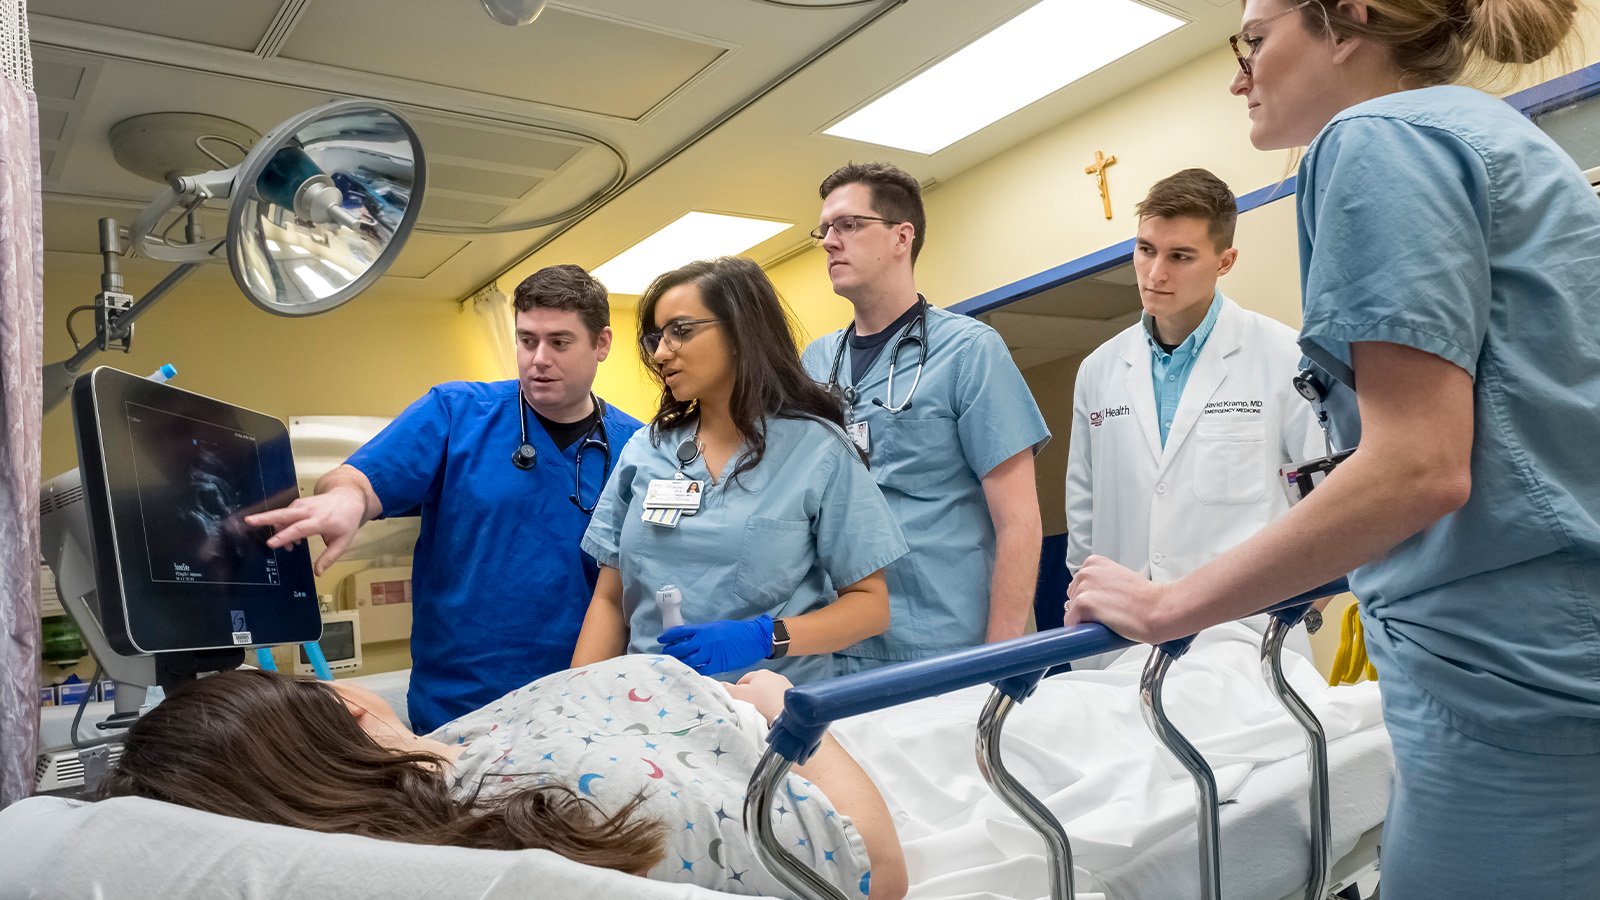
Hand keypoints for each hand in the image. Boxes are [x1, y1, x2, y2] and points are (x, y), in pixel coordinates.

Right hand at [243, 486, 366, 574]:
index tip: (271, 543)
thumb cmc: (346, 521)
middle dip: (265, 517)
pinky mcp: (298, 503)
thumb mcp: (343, 541)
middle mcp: (309, 510)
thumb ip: (330, 557)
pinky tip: (291, 537)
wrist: (349, 498)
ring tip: (290, 546)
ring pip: (282, 515)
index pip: (300, 528)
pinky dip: (283, 526)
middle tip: (248, 521)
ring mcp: (302, 505)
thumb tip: (318, 573)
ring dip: (278, 530)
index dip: (285, 536)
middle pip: (284, 514)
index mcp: (322, 520)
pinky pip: (285, 514)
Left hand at [658, 615, 773, 675]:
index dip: (668, 636)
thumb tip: (689, 639)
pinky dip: (694, 671)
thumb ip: (702, 633)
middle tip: (666, 654)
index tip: (661, 640)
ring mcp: (711, 654)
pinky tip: (689, 672)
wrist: (754, 638)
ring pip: (689, 660)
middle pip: (681, 648)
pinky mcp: (718, 664)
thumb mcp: (717, 627)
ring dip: (680, 662)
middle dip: (671, 651)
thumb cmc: (737, 631)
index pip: (680, 632)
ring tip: (675, 664)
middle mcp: (705, 641)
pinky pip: (702, 670)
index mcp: (704, 629)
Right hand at [723, 670, 794, 725]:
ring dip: (764, 700)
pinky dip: (774, 704)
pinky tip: (772, 713)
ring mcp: (784, 685)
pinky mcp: (792, 695)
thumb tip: (719, 684)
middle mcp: (774, 675)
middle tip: (747, 708)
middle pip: (756, 686)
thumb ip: (728, 689)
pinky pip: (778, 699)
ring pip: (768, 692)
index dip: (737, 692)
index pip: (743, 680)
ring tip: (761, 712)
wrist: (788, 715)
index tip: (737, 703)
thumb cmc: (763, 703)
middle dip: (751, 695)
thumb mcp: (740, 696)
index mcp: (760, 673)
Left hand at [1062, 555, 1173, 643]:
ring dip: (1086, 619)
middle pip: (1072, 596)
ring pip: (1072, 610)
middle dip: (1086, 607)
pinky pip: (1071, 622)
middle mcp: (1087, 571)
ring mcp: (1084, 587)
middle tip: (1109, 612)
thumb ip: (1101, 584)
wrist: (1158, 609)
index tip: (1104, 604)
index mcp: (1095, 562)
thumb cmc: (1145, 598)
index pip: (1078, 585)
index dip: (1090, 598)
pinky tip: (1101, 626)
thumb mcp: (1118, 580)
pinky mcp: (1083, 603)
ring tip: (1109, 618)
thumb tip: (1093, 598)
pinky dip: (1082, 629)